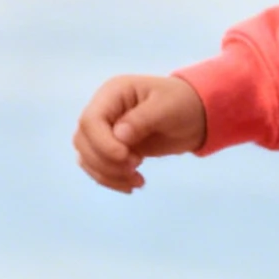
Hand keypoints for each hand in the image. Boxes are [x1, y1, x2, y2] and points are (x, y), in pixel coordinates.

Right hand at [74, 74, 206, 191]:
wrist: (196, 116)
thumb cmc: (183, 104)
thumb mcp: (168, 107)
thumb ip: (142, 119)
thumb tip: (119, 136)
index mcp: (113, 93)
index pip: (90, 120)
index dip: (102, 143)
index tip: (126, 156)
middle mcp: (103, 111)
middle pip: (83, 141)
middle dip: (106, 162)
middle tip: (136, 166)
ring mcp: (105, 131)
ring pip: (87, 157)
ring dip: (108, 175)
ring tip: (137, 181)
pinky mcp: (112, 149)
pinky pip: (98, 168)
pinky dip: (112, 180)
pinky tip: (133, 185)